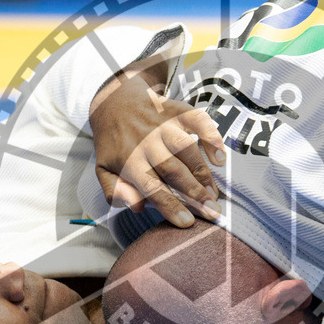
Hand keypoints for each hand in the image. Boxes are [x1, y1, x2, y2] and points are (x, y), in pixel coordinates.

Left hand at [90, 55, 225, 227]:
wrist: (114, 101)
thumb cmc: (113, 143)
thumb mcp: (103, 169)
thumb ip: (115, 191)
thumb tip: (137, 207)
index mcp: (128, 159)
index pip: (151, 187)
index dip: (170, 205)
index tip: (187, 222)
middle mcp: (147, 141)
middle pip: (173, 170)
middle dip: (195, 193)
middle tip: (212, 212)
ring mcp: (163, 125)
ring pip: (187, 149)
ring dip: (203, 172)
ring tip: (214, 194)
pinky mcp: (176, 111)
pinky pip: (198, 121)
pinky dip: (212, 137)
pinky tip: (220, 158)